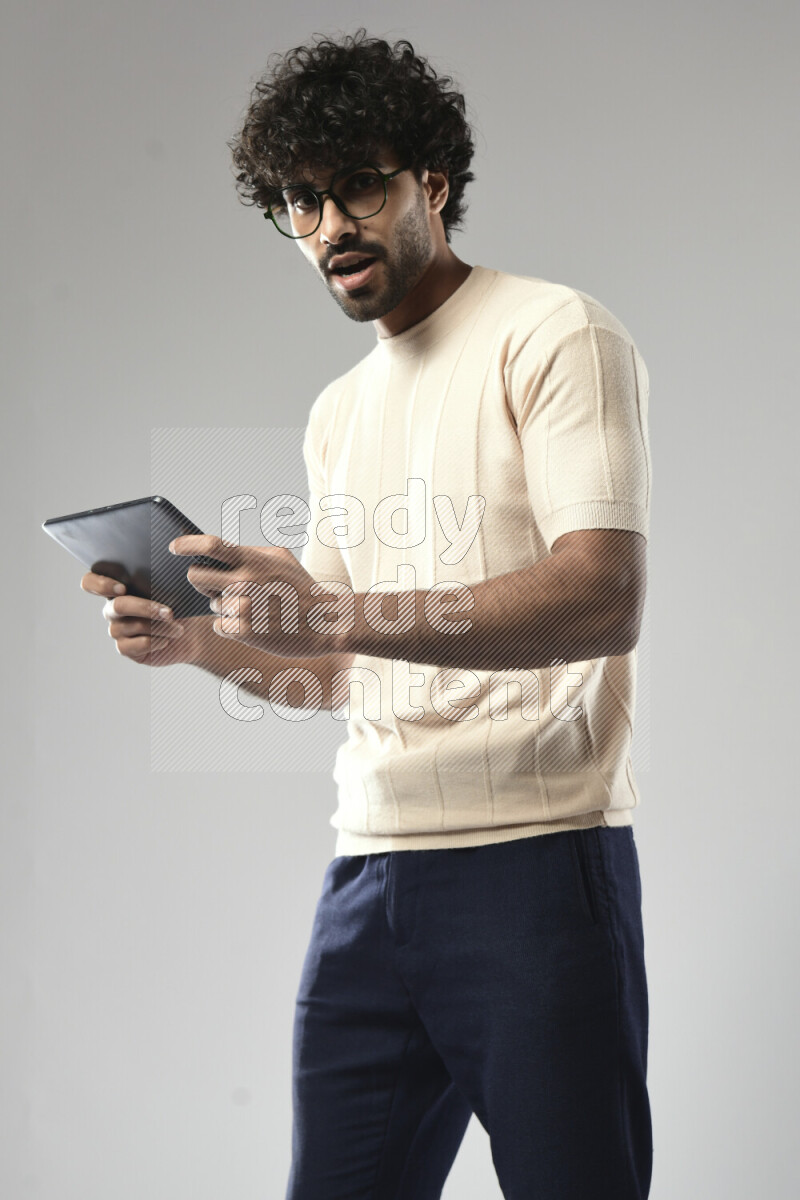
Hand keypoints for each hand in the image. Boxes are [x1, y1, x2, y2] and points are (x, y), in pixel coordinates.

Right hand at [80, 570, 194, 666]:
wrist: (190, 633)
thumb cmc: (180, 606)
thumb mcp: (172, 591)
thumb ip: (158, 583)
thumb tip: (159, 577)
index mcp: (118, 587)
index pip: (90, 582)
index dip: (100, 584)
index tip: (122, 588)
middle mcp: (113, 608)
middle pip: (118, 606)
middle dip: (146, 608)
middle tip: (170, 613)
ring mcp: (117, 629)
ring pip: (133, 625)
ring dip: (160, 627)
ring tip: (178, 629)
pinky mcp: (124, 648)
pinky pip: (135, 644)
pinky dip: (155, 642)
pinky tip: (166, 641)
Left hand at [170, 534, 344, 658]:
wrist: (325, 622)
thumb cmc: (302, 589)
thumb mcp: (281, 560)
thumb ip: (251, 552)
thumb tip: (221, 551)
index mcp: (253, 561)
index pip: (210, 545)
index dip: (186, 544)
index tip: (173, 547)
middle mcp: (244, 582)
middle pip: (195, 577)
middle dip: (200, 582)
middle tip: (215, 586)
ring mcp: (243, 608)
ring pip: (212, 605)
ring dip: (225, 608)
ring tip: (254, 609)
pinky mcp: (244, 631)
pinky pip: (219, 626)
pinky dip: (231, 627)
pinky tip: (253, 625)